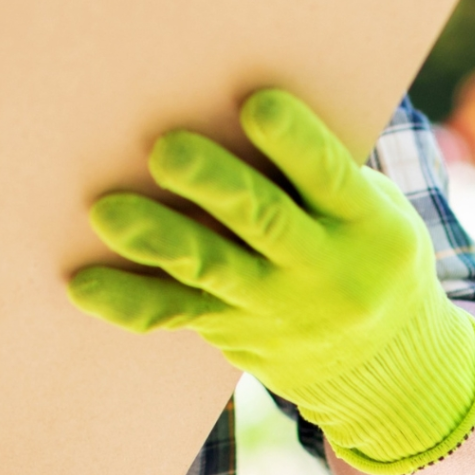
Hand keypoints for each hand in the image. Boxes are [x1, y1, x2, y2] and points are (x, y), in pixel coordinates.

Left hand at [69, 89, 474, 474]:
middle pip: (263, 220)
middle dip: (213, 184)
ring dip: (158, 238)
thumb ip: (317, 175)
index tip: (257, 105)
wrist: (389, 369)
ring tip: (108, 213)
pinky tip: (84, 284)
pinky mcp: (233, 331)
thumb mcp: (373, 213)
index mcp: (368, 224)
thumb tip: (231, 105)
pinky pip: (175, 315)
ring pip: (211, 268)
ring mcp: (276, 307)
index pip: (329, 176)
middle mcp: (323, 269)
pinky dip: (128, 300)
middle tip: (165, 150)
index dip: (295, 144)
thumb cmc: (368, 253)